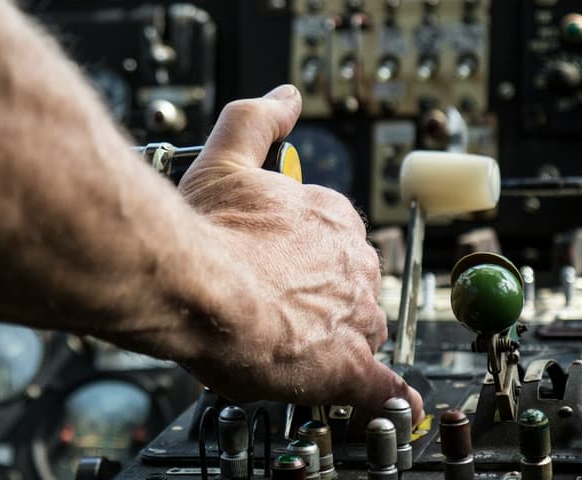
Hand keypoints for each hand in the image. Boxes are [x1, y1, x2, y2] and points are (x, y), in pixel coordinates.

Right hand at [177, 85, 421, 425]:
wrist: (194, 286)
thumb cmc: (206, 233)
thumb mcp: (226, 158)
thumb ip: (257, 122)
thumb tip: (285, 99)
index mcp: (329, 217)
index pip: (335, 236)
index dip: (303, 254)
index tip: (277, 264)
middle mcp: (351, 264)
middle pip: (351, 283)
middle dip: (320, 296)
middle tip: (273, 305)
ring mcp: (352, 316)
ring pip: (361, 329)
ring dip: (335, 339)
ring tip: (293, 349)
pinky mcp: (345, 367)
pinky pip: (381, 387)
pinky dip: (386, 397)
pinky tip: (386, 403)